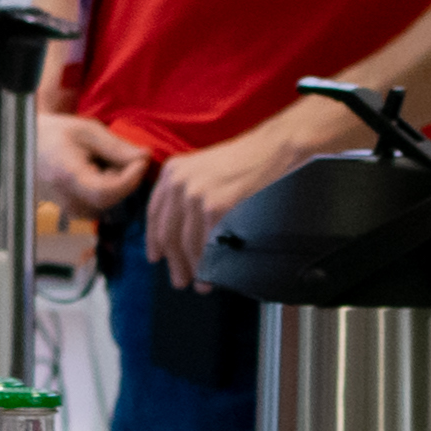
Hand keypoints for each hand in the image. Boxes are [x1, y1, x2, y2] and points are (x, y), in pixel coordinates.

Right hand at [35, 111, 152, 219]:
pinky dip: (111, 188)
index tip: (141, 159)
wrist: (29, 145)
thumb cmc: (58, 134)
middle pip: (115, 197)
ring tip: (103, 161)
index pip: (107, 192)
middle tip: (119, 153)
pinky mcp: (77, 213)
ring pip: (114, 203)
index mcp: (67, 178)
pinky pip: (107, 204)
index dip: (131, 178)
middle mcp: (68, 201)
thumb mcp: (88, 131)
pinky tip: (98, 172)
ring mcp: (72, 210)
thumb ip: (117, 147)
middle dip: (126, 176)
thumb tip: (146, 158)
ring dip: (119, 182)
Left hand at [142, 96, 361, 285]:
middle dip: (173, 261)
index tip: (156, 257)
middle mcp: (179, 182)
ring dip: (193, 268)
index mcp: (172, 172)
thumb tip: (182, 229)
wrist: (276, 148)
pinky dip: (211, 262)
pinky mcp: (217, 206)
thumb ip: (188, 192)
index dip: (153, 240)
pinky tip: (215, 273)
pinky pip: (208, 242)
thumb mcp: (204, 169)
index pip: (154, 214)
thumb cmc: (248, 159)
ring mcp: (196, 194)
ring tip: (200, 283)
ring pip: (186, 242)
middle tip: (179, 280)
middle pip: (167, 233)